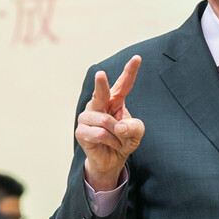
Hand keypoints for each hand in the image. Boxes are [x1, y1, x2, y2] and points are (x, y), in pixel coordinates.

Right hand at [75, 55, 143, 190]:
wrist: (111, 160)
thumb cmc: (123, 141)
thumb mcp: (137, 133)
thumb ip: (134, 127)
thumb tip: (118, 127)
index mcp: (114, 100)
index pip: (123, 84)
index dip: (130, 71)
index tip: (137, 58)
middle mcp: (98, 104)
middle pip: (101, 92)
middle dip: (100, 84)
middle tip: (100, 74)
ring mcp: (87, 116)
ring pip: (105, 121)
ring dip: (117, 135)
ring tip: (117, 140)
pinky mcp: (81, 131)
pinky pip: (100, 134)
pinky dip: (110, 142)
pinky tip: (108, 144)